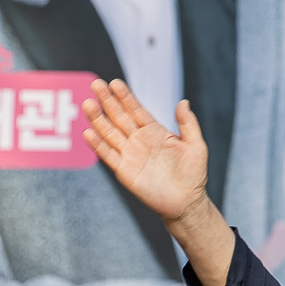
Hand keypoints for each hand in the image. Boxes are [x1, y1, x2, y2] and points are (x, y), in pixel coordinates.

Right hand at [83, 79, 210, 227]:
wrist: (186, 202)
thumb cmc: (193, 174)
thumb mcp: (196, 146)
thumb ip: (188, 124)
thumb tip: (183, 102)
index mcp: (154, 131)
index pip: (136, 110)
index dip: (126, 97)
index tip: (115, 83)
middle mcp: (139, 140)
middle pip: (119, 117)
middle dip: (108, 101)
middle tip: (96, 84)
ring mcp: (130, 155)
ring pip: (110, 133)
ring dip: (98, 119)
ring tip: (88, 104)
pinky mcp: (124, 171)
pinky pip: (108, 156)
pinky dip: (98, 145)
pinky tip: (88, 132)